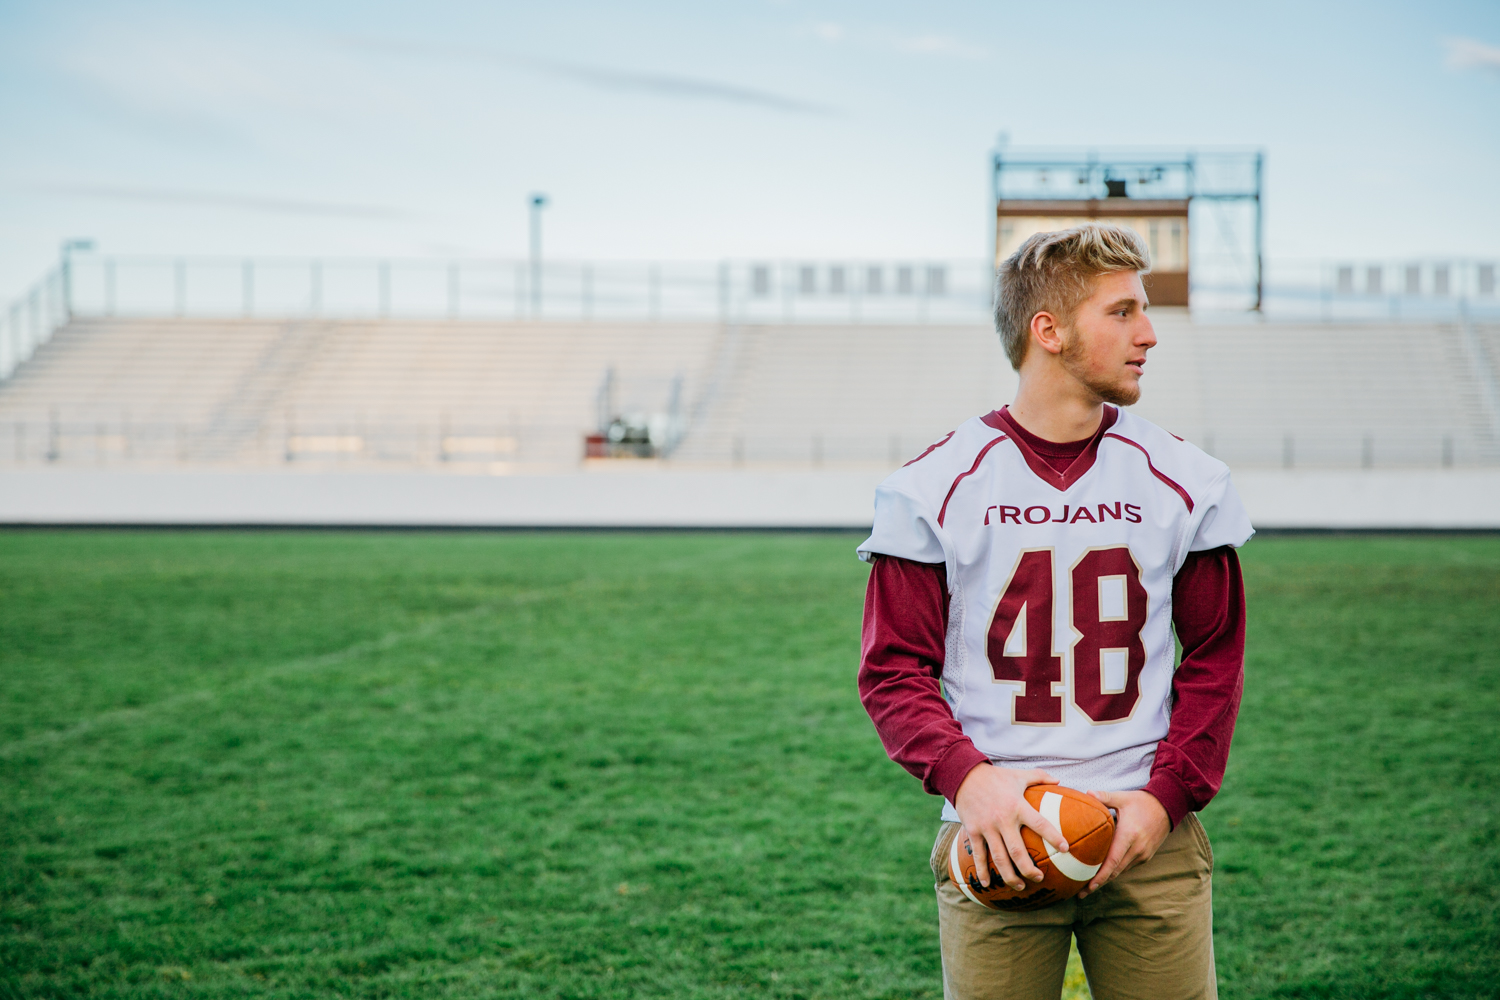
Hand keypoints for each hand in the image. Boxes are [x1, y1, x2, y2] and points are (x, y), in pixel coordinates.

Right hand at [952, 764, 1068, 891]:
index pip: (1040, 824)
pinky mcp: (973, 831)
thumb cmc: (995, 776)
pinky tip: (988, 884)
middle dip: (1029, 869)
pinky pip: (978, 855)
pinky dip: (982, 871)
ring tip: (1020, 886)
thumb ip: (1040, 777)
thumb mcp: (1019, 775)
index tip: (1066, 849)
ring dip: (1010, 875)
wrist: (964, 775)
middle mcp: (1003, 819)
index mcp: (1017, 806)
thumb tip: (1059, 781)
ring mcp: (987, 827)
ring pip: (999, 858)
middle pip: (1018, 851)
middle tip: (1040, 878)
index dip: (1054, 837)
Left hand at [1077, 789, 1170, 898]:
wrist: (1167, 806)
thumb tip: (1087, 793)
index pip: (1113, 860)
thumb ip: (1104, 796)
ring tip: (1087, 886)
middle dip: (1098, 883)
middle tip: (1080, 893)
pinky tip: (1103, 874)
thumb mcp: (1122, 797)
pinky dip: (1115, 871)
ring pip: (1121, 871)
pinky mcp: (1146, 856)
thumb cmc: (1141, 801)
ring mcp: (1143, 854)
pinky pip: (1128, 866)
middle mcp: (1137, 849)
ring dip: (1106, 879)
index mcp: (1129, 835)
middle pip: (1115, 871)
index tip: (1089, 885)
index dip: (1101, 875)